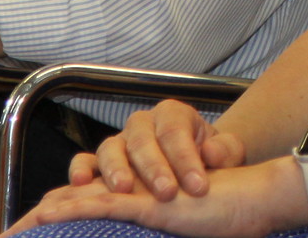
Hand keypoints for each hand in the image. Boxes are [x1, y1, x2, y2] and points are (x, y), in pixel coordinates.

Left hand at [4, 156, 294, 237]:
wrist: (255, 200)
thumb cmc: (224, 217)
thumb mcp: (180, 227)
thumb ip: (157, 223)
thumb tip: (136, 222)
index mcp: (135, 201)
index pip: (83, 205)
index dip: (53, 216)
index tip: (21, 233)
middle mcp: (132, 192)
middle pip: (72, 200)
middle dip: (35, 220)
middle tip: (6, 235)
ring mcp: (139, 193)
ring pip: (81, 200)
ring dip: (44, 216)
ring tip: (13, 232)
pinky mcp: (149, 202)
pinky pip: (103, 204)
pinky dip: (72, 210)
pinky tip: (47, 216)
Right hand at [77, 98, 248, 200]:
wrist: (194, 163)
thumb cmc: (209, 159)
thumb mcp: (226, 152)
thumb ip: (225, 150)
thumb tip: (212, 153)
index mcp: (173, 114)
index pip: (176, 132)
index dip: (186, 159)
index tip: (198, 186)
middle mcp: (142, 124)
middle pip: (143, 140)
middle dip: (154, 168)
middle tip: (167, 193)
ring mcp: (119, 142)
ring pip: (110, 148)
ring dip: (116, 169)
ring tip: (123, 190)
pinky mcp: (100, 162)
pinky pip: (84, 161)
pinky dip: (80, 169)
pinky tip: (81, 184)